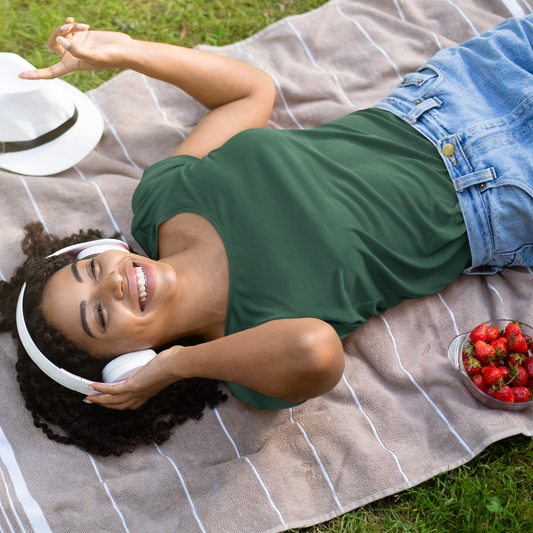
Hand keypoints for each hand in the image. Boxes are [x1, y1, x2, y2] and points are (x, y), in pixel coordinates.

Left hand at [19, 16, 133, 79]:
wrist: (125, 48)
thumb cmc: (113, 58)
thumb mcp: (95, 56)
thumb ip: (77, 50)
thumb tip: (61, 39)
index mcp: (73, 65)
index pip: (50, 72)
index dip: (35, 74)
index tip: (21, 75)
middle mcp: (72, 55)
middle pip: (51, 43)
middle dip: (56, 32)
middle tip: (68, 26)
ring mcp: (76, 44)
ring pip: (59, 33)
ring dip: (66, 26)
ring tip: (79, 25)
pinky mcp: (81, 35)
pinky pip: (67, 26)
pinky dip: (70, 22)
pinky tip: (76, 22)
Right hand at [85, 345, 183, 409]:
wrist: (177, 364)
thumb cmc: (175, 362)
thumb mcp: (166, 366)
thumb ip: (164, 362)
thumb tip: (166, 353)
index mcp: (148, 392)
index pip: (132, 402)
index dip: (120, 403)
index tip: (111, 400)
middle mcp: (141, 395)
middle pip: (119, 405)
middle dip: (104, 404)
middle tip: (92, 401)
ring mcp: (136, 391)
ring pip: (112, 400)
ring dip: (98, 399)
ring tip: (88, 397)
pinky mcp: (132, 385)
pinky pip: (112, 390)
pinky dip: (100, 389)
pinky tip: (91, 387)